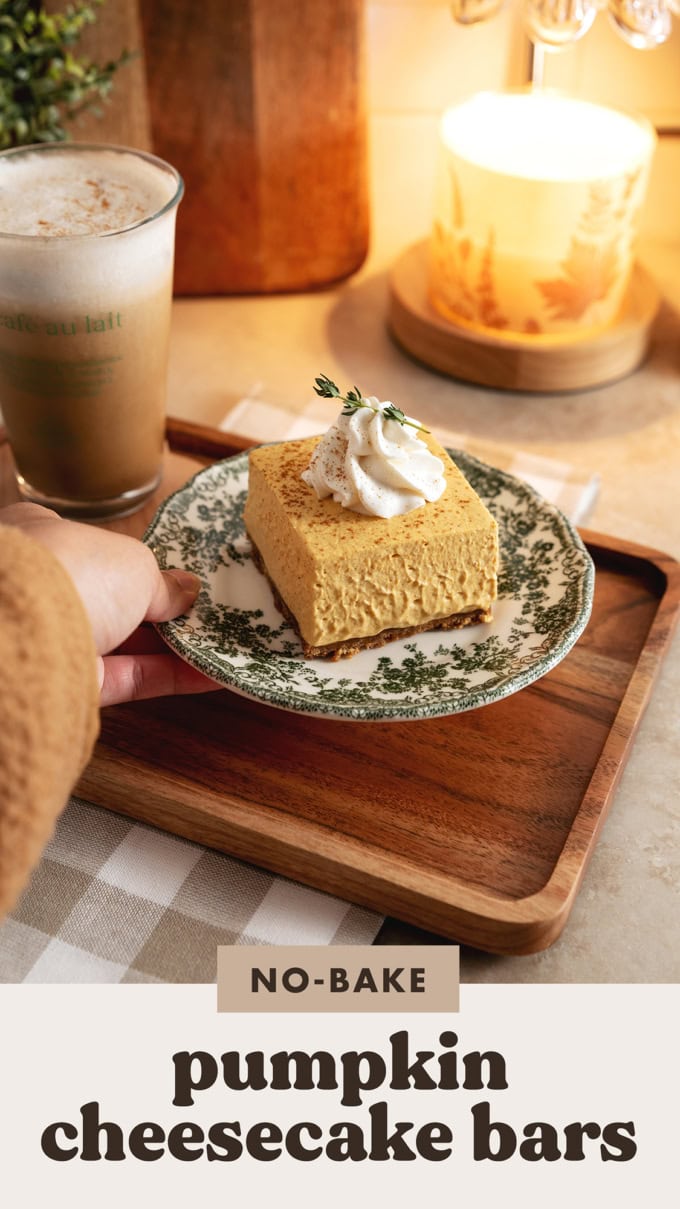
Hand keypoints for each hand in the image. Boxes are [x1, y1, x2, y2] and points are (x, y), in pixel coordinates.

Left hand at [1, 502, 219, 706]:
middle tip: (206, 611)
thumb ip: (161, 582)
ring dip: (172, 646)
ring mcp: (52, 638)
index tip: (174, 574)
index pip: (88, 545)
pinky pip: (126, 678)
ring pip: (121, 643)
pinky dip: (168, 677)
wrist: (21, 635)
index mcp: (40, 537)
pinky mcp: (68, 684)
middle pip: (110, 599)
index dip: (131, 559)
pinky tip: (212, 675)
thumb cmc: (72, 571)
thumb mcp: (132, 562)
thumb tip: (187, 593)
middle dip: (158, 608)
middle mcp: (41, 587)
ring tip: (221, 643)